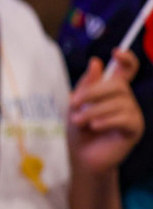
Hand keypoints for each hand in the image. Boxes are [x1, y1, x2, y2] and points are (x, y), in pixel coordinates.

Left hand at [69, 53, 143, 174]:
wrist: (82, 156)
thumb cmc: (78, 129)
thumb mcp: (77, 104)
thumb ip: (86, 84)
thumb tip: (96, 62)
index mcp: (112, 90)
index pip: (126, 70)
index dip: (127, 58)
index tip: (116, 52)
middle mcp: (125, 99)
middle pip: (118, 85)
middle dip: (93, 92)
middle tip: (74, 103)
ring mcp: (132, 113)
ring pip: (118, 102)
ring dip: (93, 111)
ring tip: (79, 121)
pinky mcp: (134, 129)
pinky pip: (125, 118)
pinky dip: (107, 120)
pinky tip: (95, 126)